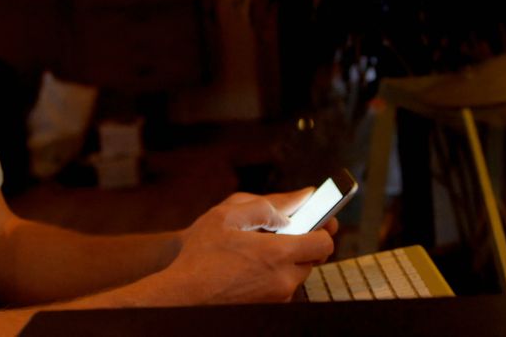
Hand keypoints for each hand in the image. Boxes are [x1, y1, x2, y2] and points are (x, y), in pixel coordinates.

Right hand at [159, 189, 334, 303]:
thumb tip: (301, 197)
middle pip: (312, 258)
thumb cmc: (200, 255)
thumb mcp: (227, 216)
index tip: (317, 220)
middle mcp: (283, 281)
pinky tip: (248, 268)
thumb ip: (268, 205)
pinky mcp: (269, 309)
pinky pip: (281, 287)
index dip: (322, 228)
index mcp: (277, 255)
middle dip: (300, 243)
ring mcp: (277, 298)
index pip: (324, 243)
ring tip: (254, 251)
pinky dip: (273, 275)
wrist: (181, 297)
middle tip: (276, 234)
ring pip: (296, 273)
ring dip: (285, 260)